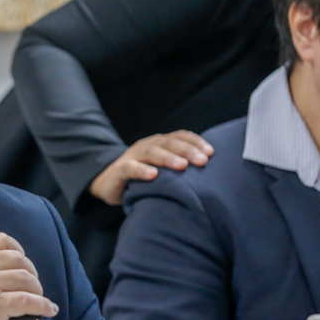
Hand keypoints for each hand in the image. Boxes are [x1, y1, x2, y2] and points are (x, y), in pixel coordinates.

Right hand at [0, 233, 57, 319]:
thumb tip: (9, 273)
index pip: (2, 240)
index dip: (19, 250)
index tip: (23, 263)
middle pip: (19, 260)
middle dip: (31, 274)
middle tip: (31, 287)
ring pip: (26, 279)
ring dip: (38, 290)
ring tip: (37, 300)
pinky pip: (28, 301)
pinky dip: (42, 305)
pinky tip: (47, 310)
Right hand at [88, 130, 213, 205]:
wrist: (109, 183)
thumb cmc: (142, 177)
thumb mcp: (162, 168)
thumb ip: (178, 165)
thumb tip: (207, 169)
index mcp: (159, 143)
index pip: (179, 136)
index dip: (195, 142)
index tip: (211, 152)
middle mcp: (147, 146)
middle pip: (169, 143)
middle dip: (187, 150)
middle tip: (202, 161)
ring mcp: (132, 156)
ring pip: (151, 152)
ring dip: (168, 158)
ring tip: (182, 166)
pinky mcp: (119, 170)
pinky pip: (130, 168)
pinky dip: (141, 170)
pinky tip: (153, 175)